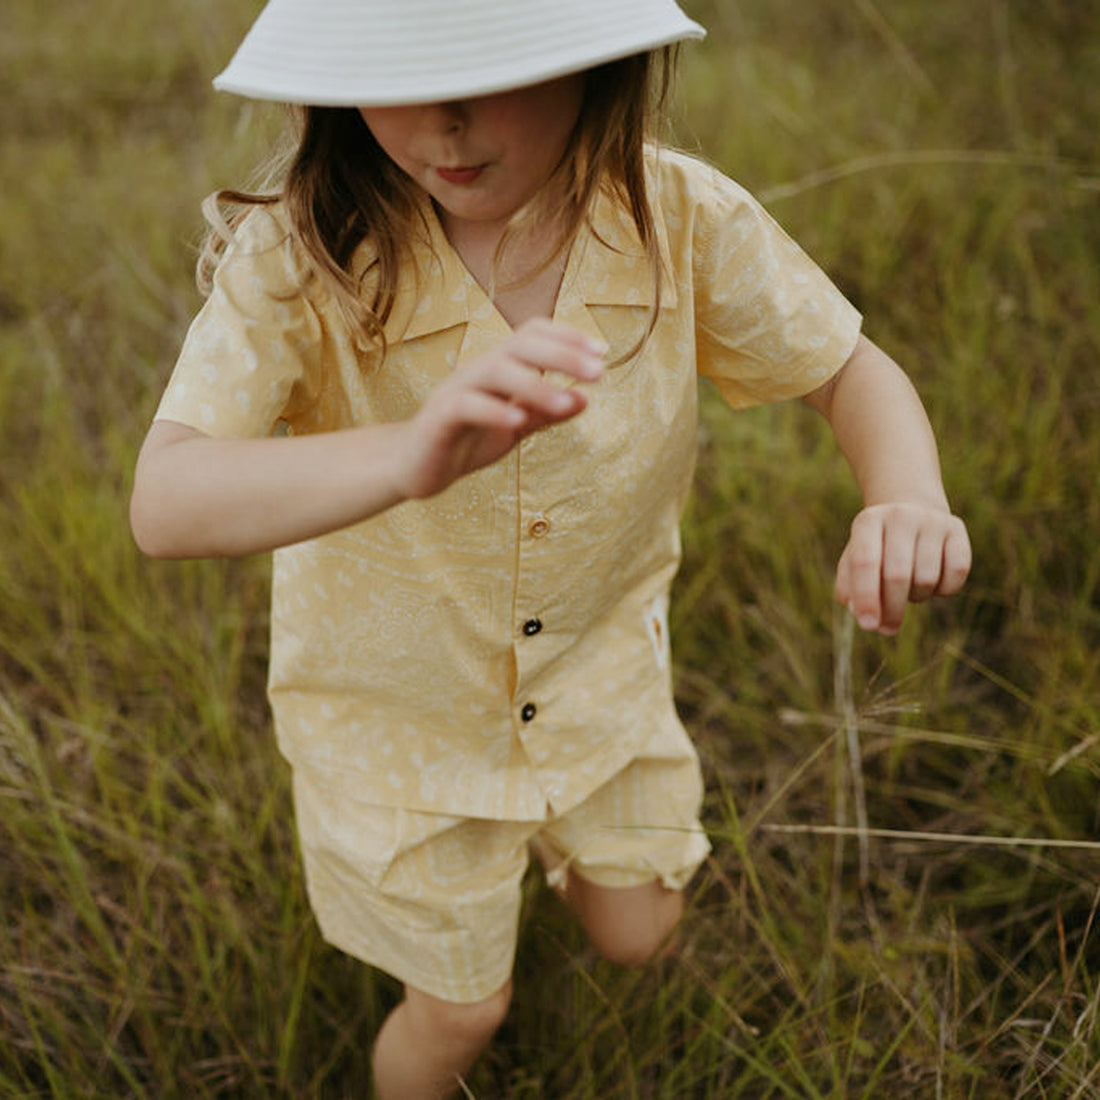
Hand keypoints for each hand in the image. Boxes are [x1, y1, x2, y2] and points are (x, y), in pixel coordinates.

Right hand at [397, 318, 604, 499]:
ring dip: (535, 384)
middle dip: (562, 354)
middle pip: (520, 344)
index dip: (567, 337)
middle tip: (598, 373)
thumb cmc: (466, 440)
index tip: (603, 353)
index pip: (532, 334)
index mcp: (498, 368)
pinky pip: (467, 406)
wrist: (415, 468)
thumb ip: (546, 413)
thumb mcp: (515, 427)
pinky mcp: (439, 418)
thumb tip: (584, 399)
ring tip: (565, 402)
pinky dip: (494, 411)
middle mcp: (478, 370)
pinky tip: (519, 422)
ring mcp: (456, 390)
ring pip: (496, 370)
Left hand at [835, 502, 970, 635]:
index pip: (865, 562)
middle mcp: (900, 515)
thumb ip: (849, 588)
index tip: (868, 626)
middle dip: (892, 610)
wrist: (911, 514)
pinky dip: (943, 590)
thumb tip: (862, 614)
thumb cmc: (877, 548)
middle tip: (887, 629)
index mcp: (868, 521)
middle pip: (897, 575)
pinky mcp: (957, 529)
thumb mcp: (854, 561)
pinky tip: (932, 583)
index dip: (866, 597)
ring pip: (926, 579)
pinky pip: (956, 574)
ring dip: (916, 596)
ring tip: (908, 588)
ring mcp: (931, 520)